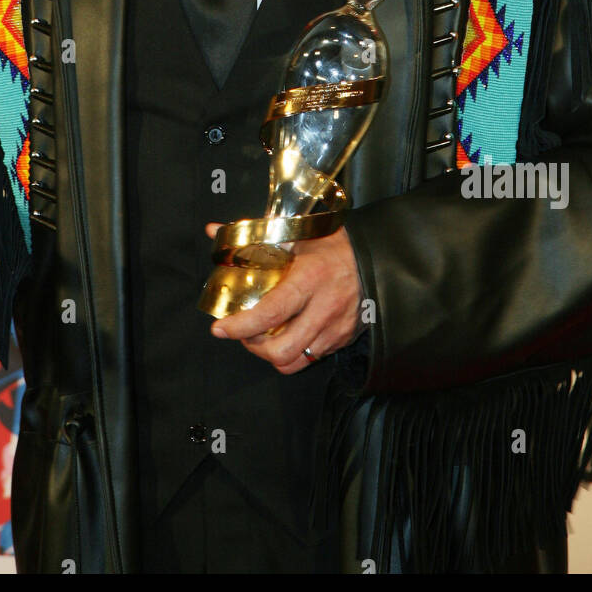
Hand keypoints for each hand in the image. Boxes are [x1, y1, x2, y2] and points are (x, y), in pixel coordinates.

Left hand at [205, 222, 363, 374]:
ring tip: (263, 337)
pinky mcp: (343, 339)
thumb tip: (213, 230)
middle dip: (254, 347)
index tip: (220, 328)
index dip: (241, 326)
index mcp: (309, 279)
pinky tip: (288, 334)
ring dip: (272, 354)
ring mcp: (335, 328)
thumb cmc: (335, 244)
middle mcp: (323, 309)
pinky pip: (311, 357)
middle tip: (244, 333)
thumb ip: (254, 237)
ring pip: (294, 361)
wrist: (379, 257)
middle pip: (280, 350)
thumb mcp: (297, 235)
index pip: (270, 313)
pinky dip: (293, 352)